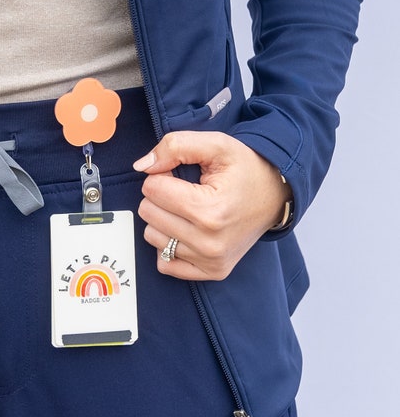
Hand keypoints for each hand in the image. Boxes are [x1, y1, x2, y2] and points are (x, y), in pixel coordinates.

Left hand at [133, 132, 290, 280]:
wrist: (275, 194)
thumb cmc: (245, 168)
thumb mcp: (215, 144)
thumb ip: (175, 146)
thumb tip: (141, 166)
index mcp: (210, 211)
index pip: (152, 189)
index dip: (163, 174)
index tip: (181, 174)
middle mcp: (210, 243)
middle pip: (148, 212)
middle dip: (160, 195)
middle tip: (185, 190)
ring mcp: (211, 261)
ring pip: (152, 236)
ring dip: (163, 218)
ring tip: (189, 208)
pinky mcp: (212, 272)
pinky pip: (165, 262)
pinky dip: (169, 243)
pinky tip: (187, 229)